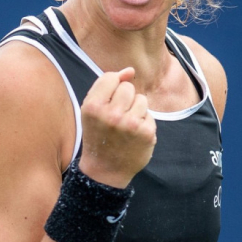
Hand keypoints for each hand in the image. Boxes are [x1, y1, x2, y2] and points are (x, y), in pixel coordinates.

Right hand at [78, 68, 156, 187]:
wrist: (105, 170)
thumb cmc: (98, 135)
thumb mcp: (92, 110)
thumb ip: (107, 86)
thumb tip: (130, 70)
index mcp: (92, 106)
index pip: (111, 78)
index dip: (112, 89)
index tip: (107, 105)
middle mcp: (111, 114)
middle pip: (128, 87)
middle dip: (125, 99)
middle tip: (117, 118)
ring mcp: (130, 124)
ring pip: (141, 99)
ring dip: (136, 110)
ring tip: (126, 126)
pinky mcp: (146, 132)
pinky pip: (149, 114)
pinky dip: (143, 123)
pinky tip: (134, 136)